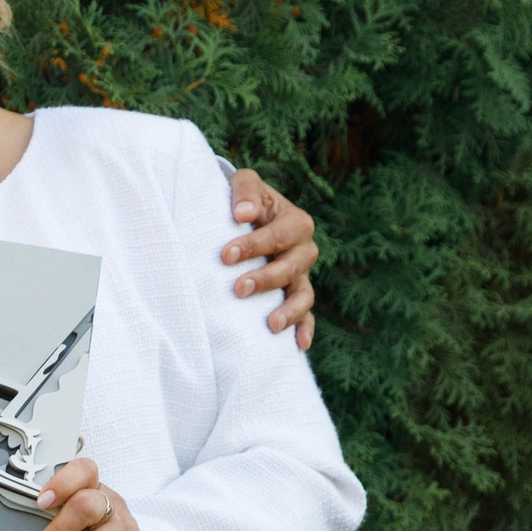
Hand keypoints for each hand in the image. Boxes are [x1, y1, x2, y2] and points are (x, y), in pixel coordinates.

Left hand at [224, 168, 315, 350]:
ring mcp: (301, 275)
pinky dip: (304, 329)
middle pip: (292, 268)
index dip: (253, 246)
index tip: (225, 256)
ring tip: (270, 325)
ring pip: (303, 295)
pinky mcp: (294, 294)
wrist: (247, 215)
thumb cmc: (245, 200)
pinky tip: (298, 346)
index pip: (278, 236)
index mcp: (296, 222)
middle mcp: (304, 250)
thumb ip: (245, 191)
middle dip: (266, 279)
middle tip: (238, 289)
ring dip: (289, 311)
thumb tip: (242, 214)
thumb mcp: (244, 183)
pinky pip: (306, 315)